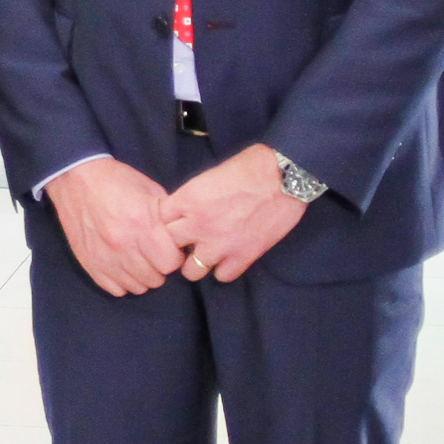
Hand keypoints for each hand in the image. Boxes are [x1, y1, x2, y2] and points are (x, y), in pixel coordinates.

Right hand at [49, 156, 191, 296]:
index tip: (169, 248)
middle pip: (155, 279)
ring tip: (138, 258)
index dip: (173, 256)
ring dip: (142, 275)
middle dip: (159, 267)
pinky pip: (115, 289)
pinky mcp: (90, 264)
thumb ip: (167, 217)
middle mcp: (123, 246)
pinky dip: (122, 280)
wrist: (76, 178)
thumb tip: (183, 237)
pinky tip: (123, 264)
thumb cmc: (117, 181)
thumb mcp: (150, 190)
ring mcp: (104, 258)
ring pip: (137, 287)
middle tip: (153, 253)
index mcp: (142, 225)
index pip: (170, 264)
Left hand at [159, 145, 309, 283]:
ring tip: (208, 253)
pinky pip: (222, 276)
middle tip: (189, 241)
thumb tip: (184, 211)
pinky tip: (230, 257)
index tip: (177, 222)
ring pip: (190, 271)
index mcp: (188, 200)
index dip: (168, 222)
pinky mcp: (242, 256)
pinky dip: (224, 269)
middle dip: (178, 244)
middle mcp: (198, 225)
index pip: (159, 221)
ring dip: (197, 263)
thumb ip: (192, 197)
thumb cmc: (250, 166)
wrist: (284, 176)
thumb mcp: (209, 175)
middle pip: (169, 247)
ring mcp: (219, 244)